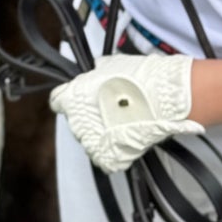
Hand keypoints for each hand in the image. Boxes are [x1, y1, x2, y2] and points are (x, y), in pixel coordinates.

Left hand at [49, 53, 203, 173]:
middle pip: (77, 120)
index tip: (80, 97)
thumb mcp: (113, 63)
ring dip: (103, 131)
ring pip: (91, 138)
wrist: (164, 99)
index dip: (70, 97)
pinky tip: (126, 135)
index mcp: (72, 98)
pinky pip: (105, 156)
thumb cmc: (140, 79)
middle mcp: (78, 123)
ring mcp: (92, 143)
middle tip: (111, 105)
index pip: (58, 101)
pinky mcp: (108, 158)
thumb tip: (97, 67)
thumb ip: (98, 69)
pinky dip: (114, 148)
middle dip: (90, 114)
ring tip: (124, 120)